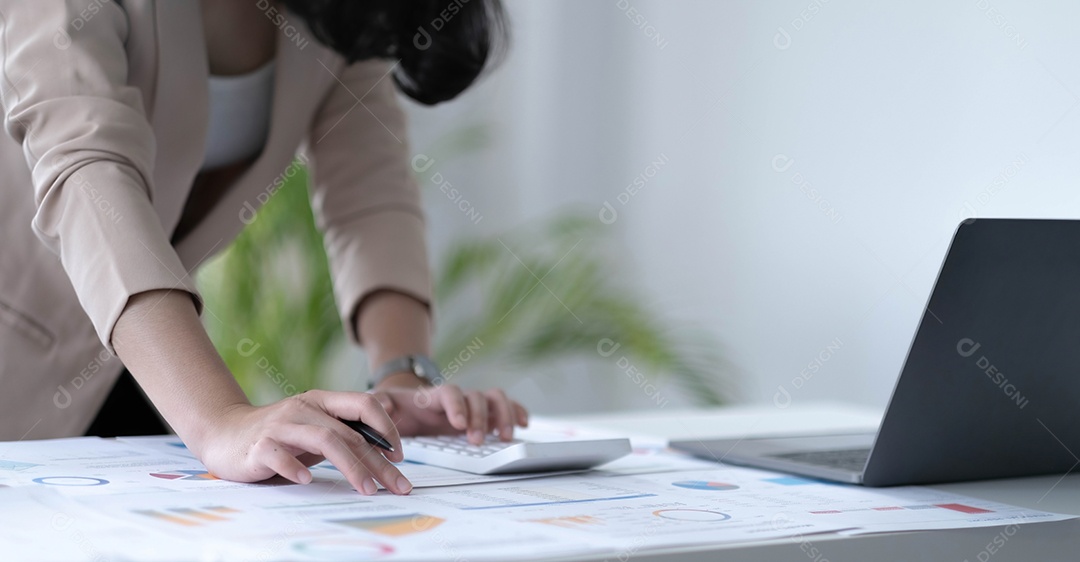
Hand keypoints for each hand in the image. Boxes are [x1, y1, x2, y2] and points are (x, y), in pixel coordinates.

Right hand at [192, 390, 412, 494]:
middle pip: (350, 432)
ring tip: (368, 488)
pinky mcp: (258, 446)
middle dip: (379, 462)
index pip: (364, 404)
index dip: (387, 428)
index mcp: (321, 401)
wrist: (223, 432)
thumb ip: (343, 434)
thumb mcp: (314, 429)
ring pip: (325, 440)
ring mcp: (281, 426)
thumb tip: (387, 451)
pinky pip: (280, 454)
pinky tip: (308, 481)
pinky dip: (296, 467)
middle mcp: (303, 409)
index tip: (400, 457)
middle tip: (398, 486)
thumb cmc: (279, 434)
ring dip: (351, 466)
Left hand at [371, 384, 528, 444]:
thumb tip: (383, 407)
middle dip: (480, 418)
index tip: (459, 424)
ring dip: (502, 415)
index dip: (456, 406)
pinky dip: (516, 411)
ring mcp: (471, 405)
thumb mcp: (381, 406)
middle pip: (476, 397)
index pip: (448, 393)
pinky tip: (523, 424)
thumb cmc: (395, 409)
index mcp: (432, 396)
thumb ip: (379, 405)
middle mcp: (456, 397)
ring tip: (505, 436)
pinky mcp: (481, 414)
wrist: (406, 405)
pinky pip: (504, 406)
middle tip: (476, 441)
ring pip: (494, 398)